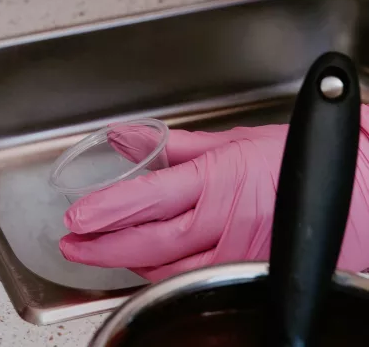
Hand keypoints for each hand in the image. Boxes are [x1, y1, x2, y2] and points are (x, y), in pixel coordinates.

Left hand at [58, 108, 368, 281]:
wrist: (358, 189)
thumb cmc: (297, 159)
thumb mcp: (233, 140)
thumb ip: (173, 144)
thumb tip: (125, 136)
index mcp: (217, 179)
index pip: (148, 198)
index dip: (108, 209)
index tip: (77, 215)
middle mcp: (225, 220)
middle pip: (151, 242)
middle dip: (104, 246)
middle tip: (72, 244)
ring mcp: (238, 251)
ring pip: (170, 267)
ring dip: (127, 262)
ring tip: (95, 251)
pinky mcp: (251, 270)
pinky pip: (196, 276)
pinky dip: (162, 272)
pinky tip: (142, 264)